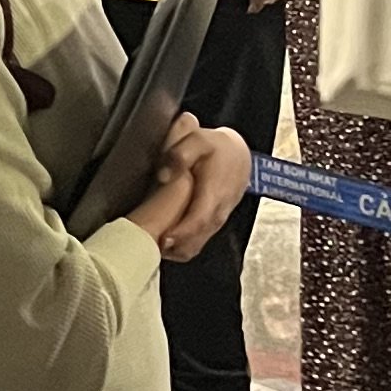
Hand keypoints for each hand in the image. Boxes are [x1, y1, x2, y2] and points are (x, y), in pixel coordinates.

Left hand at [133, 113, 253, 260]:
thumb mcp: (198, 139)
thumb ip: (180, 153)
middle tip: (152, 249)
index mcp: (214, 192)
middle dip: (176, 247)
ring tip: (154, 250)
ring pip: (199, 243)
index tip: (164, 238)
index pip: (200, 219)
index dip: (183, 232)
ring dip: (178, 250)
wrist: (238, 155)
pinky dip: (184, 247)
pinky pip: (200, 240)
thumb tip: (164, 175)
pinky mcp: (214, 222)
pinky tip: (165, 247)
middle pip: (198, 237)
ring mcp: (217, 219)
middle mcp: (218, 211)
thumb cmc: (215, 147)